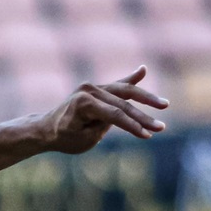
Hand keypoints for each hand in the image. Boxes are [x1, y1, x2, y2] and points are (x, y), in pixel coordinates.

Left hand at [34, 67, 168, 152]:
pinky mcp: (97, 88)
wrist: (46, 129)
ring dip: (146, 98)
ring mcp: (93, 86)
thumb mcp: (85, 139)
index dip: (133, 126)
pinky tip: (143, 70)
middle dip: (143, 117)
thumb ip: (104, 126)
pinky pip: (118, 84)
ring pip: (125, 91)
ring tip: (164, 104)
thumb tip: (123, 116)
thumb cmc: (64, 138)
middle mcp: (89, 90)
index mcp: (84, 103)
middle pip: (123, 103)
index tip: (147, 136)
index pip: (115, 115)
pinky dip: (131, 79)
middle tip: (162, 127)